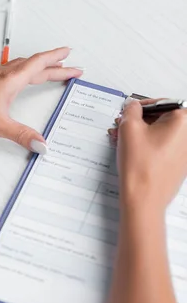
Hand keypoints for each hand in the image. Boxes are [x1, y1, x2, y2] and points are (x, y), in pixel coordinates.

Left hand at [0, 48, 82, 152]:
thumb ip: (21, 135)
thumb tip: (41, 144)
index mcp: (11, 80)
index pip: (41, 65)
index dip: (58, 61)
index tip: (71, 57)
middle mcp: (3, 74)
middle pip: (35, 65)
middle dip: (54, 65)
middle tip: (69, 66)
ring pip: (22, 66)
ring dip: (39, 67)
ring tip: (50, 70)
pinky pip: (11, 71)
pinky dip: (23, 72)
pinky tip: (18, 78)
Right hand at [109, 98, 186, 212]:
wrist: (144, 200)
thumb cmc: (141, 168)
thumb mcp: (129, 128)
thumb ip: (131, 110)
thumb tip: (133, 106)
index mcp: (182, 121)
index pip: (160, 103)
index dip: (140, 107)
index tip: (128, 113)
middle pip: (161, 119)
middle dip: (139, 123)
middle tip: (122, 128)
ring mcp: (185, 152)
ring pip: (160, 134)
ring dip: (141, 135)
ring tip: (122, 142)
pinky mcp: (180, 164)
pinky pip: (163, 148)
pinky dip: (148, 147)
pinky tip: (132, 153)